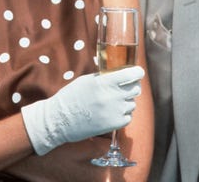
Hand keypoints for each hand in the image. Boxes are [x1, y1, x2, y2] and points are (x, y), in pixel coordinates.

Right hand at [21, 65, 143, 154]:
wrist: (60, 120)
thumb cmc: (71, 97)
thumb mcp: (87, 80)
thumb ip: (104, 77)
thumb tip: (119, 73)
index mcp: (104, 82)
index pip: (131, 75)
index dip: (137, 72)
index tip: (138, 72)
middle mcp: (111, 96)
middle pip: (135, 89)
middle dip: (132, 86)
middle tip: (125, 87)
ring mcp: (113, 112)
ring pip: (132, 103)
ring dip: (126, 102)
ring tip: (112, 102)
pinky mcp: (113, 125)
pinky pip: (128, 117)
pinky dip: (123, 115)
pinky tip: (112, 112)